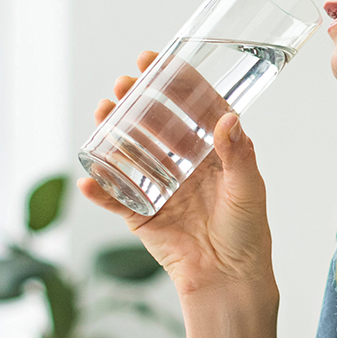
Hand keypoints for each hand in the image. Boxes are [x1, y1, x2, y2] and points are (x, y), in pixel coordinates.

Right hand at [79, 51, 276, 297]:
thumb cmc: (246, 232)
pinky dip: (100, 188)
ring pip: (130, 152)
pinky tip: (89, 176)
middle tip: (122, 84)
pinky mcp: (141, 214)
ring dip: (112, 131)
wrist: (228, 278)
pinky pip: (115, 198)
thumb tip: (229, 118)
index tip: (154, 59)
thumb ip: (238, 154)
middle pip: (154, 124)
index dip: (173, 82)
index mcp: (212, 151)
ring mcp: (159, 186)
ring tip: (102, 112)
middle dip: (136, 100)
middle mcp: (183, 163)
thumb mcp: (247, 188)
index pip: (191, 108)